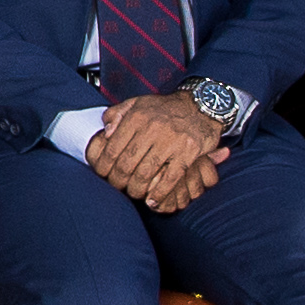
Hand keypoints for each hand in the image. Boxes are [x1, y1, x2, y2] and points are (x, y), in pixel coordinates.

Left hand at [85, 90, 227, 213]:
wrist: (201, 106)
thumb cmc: (166, 109)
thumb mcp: (138, 103)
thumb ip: (117, 114)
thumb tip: (106, 132)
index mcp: (137, 117)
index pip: (112, 148)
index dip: (104, 166)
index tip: (103, 174)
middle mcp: (152, 128)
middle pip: (126, 164)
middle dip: (118, 180)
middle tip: (117, 186)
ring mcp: (171, 141)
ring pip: (146, 173)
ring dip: (137, 189)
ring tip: (134, 193)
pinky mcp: (188, 152)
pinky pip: (170, 178)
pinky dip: (160, 193)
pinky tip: (153, 200)